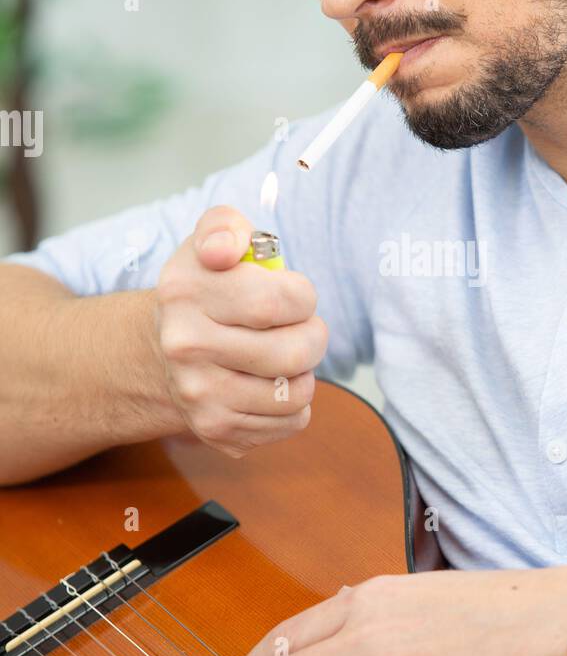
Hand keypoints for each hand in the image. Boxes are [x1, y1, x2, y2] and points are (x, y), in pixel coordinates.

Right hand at [153, 204, 327, 457]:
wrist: (163, 351)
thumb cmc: (207, 287)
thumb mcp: (211, 239)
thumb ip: (224, 226)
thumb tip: (225, 249)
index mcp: (185, 291)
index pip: (279, 301)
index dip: (303, 297)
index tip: (293, 294)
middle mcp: (185, 347)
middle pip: (294, 352)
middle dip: (314, 336)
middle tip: (301, 327)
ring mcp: (198, 394)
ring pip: (296, 393)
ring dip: (304, 372)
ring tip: (284, 356)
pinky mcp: (216, 429)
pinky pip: (291, 422)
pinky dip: (294, 403)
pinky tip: (271, 383)